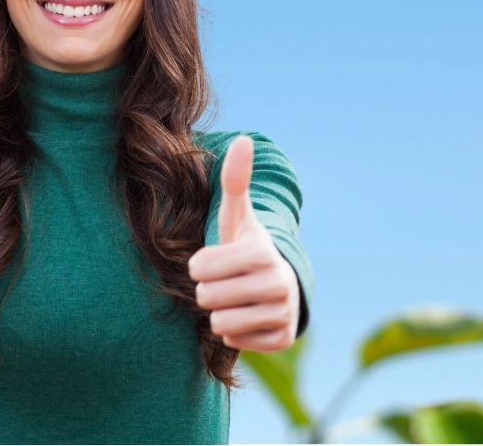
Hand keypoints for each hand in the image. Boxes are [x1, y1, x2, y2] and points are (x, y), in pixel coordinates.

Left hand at [188, 135, 299, 350]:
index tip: (213, 260)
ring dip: (220, 313)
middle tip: (224, 282)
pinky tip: (247, 315)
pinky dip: (236, 333)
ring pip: (221, 324)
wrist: (278, 280)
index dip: (199, 265)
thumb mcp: (236, 215)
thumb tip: (242, 139)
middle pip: (207, 298)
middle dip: (208, 290)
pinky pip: (236, 343)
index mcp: (262, 252)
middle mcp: (279, 284)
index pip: (200, 269)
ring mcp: (284, 314)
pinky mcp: (283, 339)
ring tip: (234, 298)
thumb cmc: (245, 245)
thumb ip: (234, 181)